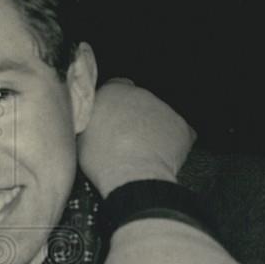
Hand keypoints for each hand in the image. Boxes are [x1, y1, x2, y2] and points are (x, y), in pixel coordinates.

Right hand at [78, 78, 195, 196]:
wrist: (132, 177)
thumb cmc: (103, 160)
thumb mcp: (83, 137)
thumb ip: (91, 122)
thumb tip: (94, 126)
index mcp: (111, 93)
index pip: (115, 86)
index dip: (114, 104)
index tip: (112, 118)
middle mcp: (139, 94)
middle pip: (138, 102)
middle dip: (134, 118)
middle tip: (124, 141)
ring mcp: (163, 109)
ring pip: (158, 116)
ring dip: (152, 130)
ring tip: (142, 154)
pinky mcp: (181, 126)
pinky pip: (178, 132)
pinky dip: (171, 143)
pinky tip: (160, 158)